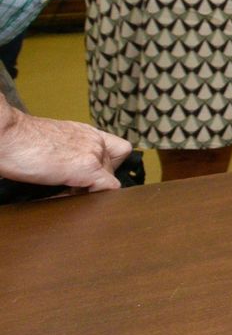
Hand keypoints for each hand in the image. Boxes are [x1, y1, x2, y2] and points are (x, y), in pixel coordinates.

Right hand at [0, 100, 131, 192]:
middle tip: (66, 189)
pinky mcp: (87, 168)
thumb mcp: (52, 144)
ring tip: (62, 193)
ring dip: (89, 191)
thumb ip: (69, 154)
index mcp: (87, 133)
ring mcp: (94, 153)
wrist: (6, 135)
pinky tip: (63, 197)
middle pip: (113, 170)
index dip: (106, 168)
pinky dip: (89, 201)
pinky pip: (105, 190)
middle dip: (93, 183)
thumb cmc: (19, 142)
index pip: (117, 151)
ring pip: (110, 181)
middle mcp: (95, 140)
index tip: (84, 179)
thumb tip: (69, 173)